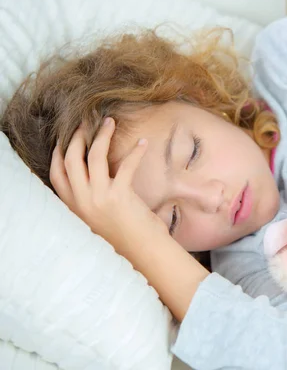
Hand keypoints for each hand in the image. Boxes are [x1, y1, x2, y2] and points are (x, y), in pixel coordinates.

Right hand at [50, 118, 165, 252]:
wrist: (143, 251)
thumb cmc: (124, 233)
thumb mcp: (97, 216)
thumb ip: (90, 197)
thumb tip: (93, 172)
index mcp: (73, 206)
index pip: (56, 174)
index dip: (59, 152)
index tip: (67, 137)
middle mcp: (81, 201)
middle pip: (71, 159)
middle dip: (78, 136)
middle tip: (88, 122)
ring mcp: (98, 198)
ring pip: (94, 156)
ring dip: (102, 135)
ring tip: (110, 122)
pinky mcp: (119, 196)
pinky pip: (126, 166)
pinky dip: (135, 152)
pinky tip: (143, 143)